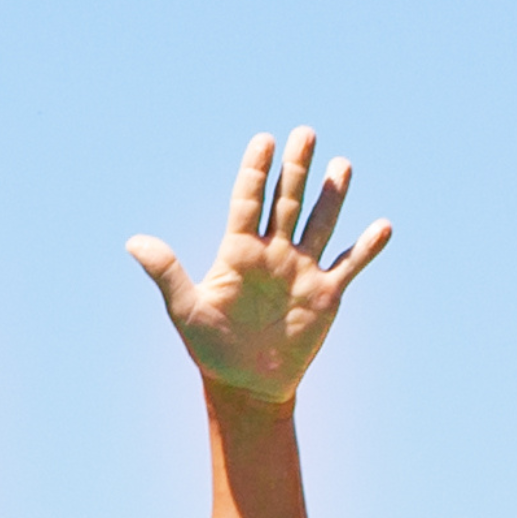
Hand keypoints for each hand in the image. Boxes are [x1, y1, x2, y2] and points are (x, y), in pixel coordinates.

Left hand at [129, 132, 383, 409]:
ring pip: (320, 223)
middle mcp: (273, 252)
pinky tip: (383, 226)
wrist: (246, 385)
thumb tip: (133, 241)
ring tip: (342, 164)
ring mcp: (302, 270)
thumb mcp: (186, 310)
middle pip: (287, 201)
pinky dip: (366, 248)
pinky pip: (349, 264)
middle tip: (305, 133)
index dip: (255, 171)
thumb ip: (166, 272)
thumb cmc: (211, 348)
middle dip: (297, 168)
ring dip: (332, 196)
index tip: (263, 140)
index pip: (248, 200)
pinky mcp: (326, 293)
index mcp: (239, 251)